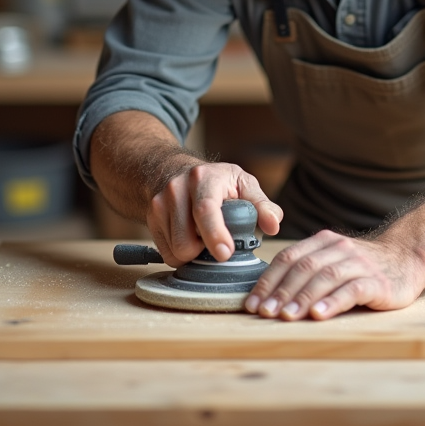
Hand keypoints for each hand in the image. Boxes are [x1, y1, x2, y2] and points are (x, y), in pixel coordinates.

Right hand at [147, 161, 282, 267]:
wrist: (174, 171)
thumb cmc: (215, 182)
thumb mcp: (243, 184)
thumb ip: (261, 205)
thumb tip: (273, 225)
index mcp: (203, 178)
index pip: (205, 209)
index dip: (215, 234)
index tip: (226, 253)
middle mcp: (176, 188)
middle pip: (186, 240)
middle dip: (204, 251)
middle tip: (218, 242)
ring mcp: (159, 203)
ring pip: (175, 250)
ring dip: (193, 253)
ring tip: (203, 238)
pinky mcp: (150, 218)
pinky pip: (166, 253)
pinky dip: (180, 254)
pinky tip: (190, 238)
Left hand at [244, 230, 424, 320]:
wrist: (407, 258)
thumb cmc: (362, 266)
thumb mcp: (333, 260)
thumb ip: (306, 270)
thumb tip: (267, 296)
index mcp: (324, 242)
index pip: (289, 257)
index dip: (268, 280)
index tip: (253, 303)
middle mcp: (340, 249)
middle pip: (304, 267)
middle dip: (281, 291)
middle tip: (265, 313)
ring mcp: (360, 264)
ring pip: (326, 277)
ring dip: (303, 297)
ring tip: (286, 316)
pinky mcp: (377, 282)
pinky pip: (352, 290)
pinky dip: (333, 302)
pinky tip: (319, 315)